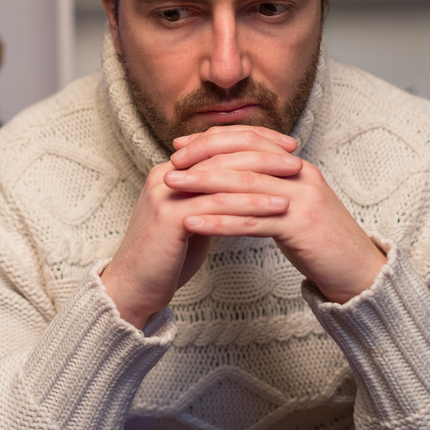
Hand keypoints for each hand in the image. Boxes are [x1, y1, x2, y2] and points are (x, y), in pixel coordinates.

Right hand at [101, 126, 299, 328]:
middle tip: (295, 157)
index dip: (251, 141)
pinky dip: (251, 204)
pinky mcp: (169, 216)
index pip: (215, 143)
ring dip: (263, 176)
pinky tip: (277, 209)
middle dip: (262, 152)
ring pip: (222, 176)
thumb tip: (241, 191)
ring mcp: (166, 194)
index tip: (284, 146)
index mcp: (171, 171)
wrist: (133, 287)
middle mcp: (166, 175)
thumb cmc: (166, 257)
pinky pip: (218, 205)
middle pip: (219, 152)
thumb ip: (209, 200)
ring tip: (295, 179)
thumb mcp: (191, 219)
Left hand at [166, 126, 386, 303]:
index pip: (248, 141)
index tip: (180, 147)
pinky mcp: (300, 226)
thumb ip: (263, 187)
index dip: (212, 141)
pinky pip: (251, 221)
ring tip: (170, 187)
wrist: (357, 271)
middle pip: (243, 157)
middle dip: (201, 158)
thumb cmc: (316, 239)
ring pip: (244, 185)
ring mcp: (301, 199)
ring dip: (202, 184)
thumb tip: (226, 177)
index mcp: (295, 166)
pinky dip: (218, 220)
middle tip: (169, 164)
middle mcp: (299, 174)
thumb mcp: (289, 204)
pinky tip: (192, 223)